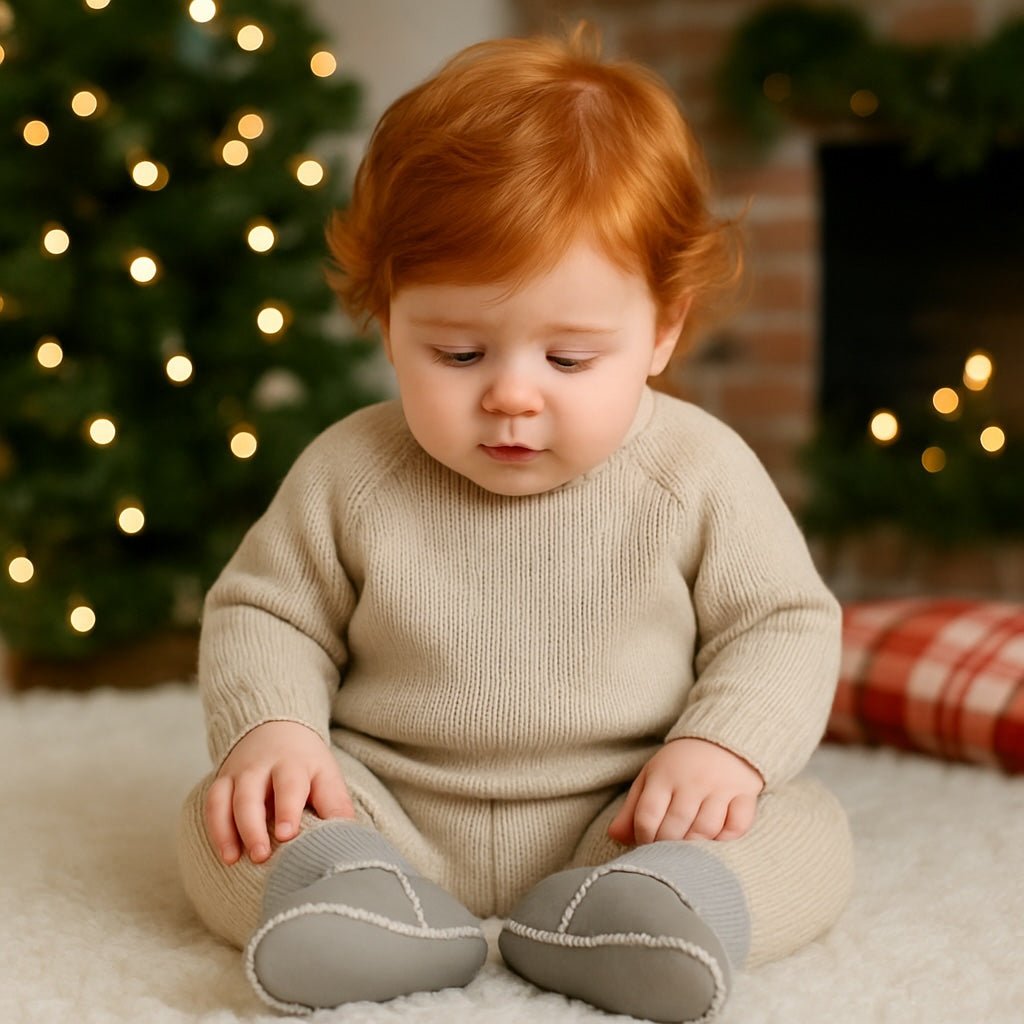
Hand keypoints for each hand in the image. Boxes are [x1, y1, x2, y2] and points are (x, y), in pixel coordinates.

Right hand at [205, 720, 354, 865]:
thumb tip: (347, 837)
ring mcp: (239, 773)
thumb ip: (335, 804)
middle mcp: (262, 766)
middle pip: (250, 795)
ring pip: (225, 800)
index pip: (289, 785)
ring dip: (227, 831)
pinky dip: (216, 830)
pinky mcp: (222, 781)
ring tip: (233, 860)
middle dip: (253, 826)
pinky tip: (226, 855)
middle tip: (260, 856)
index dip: (287, 810)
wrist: (277, 728)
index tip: (287, 835)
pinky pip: (213, 805)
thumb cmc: (306, 763)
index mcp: (294, 763)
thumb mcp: (326, 775)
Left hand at [608, 738, 762, 845]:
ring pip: (706, 830)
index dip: (643, 838)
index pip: (647, 816)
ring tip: (689, 849)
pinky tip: (717, 838)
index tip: (646, 845)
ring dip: (696, 845)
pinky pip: (738, 826)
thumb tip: (614, 837)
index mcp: (663, 775)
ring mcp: (721, 787)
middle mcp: (692, 780)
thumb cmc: (679, 766)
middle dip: (668, 846)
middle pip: (676, 827)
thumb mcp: (651, 778)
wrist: (720, 738)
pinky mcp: (745, 793)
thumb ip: (632, 809)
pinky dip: (727, 837)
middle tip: (667, 853)